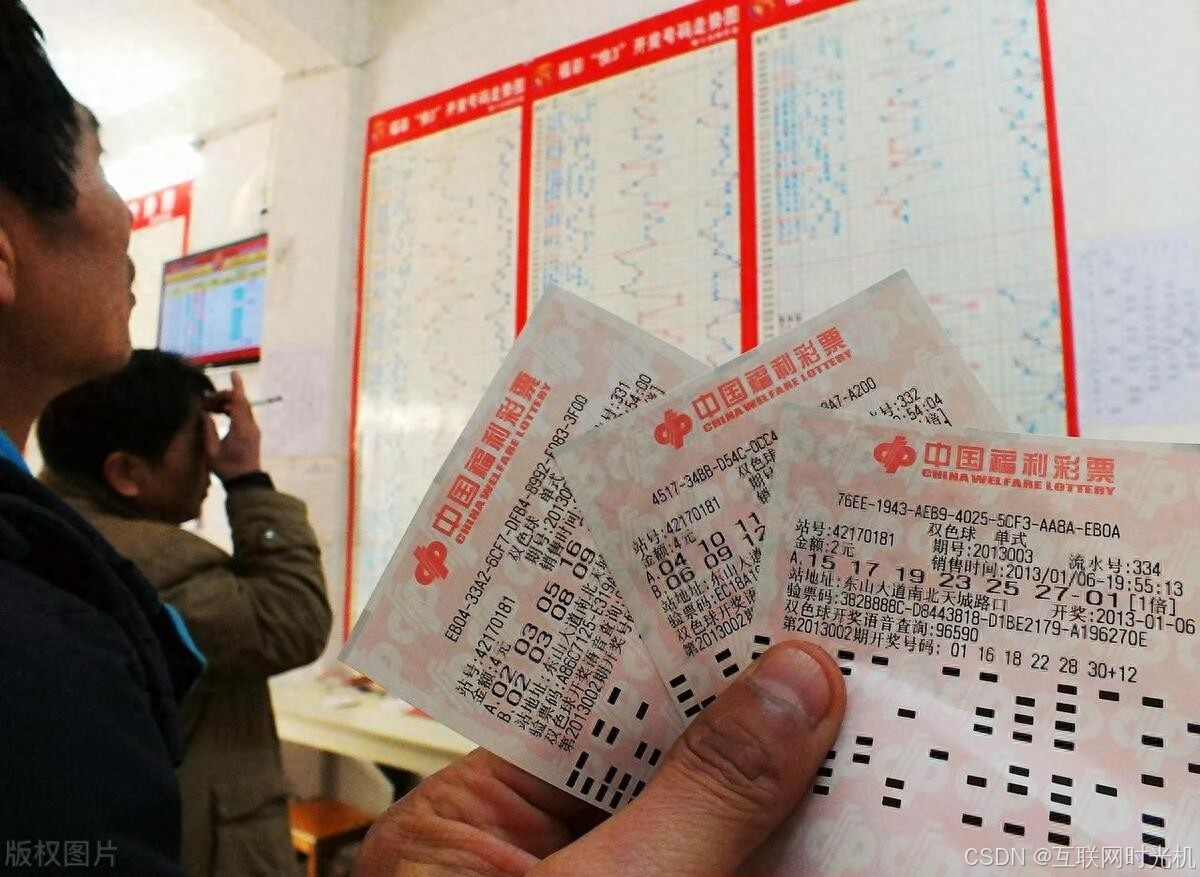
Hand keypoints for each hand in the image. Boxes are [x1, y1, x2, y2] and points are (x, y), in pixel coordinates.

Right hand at [203, 372, 261, 480]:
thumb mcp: (211, 450)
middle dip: (226, 396)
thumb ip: (207, 429)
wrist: (246, 482)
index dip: (236, 386)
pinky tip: (220, 414)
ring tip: (211, 406)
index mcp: (242, 428)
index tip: (234, 373)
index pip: (240, 402)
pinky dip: (232, 411)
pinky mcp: (253, 434)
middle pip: (241, 403)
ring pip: (243, 409)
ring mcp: (254, 430)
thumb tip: (202, 412)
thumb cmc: (227, 468)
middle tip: (209, 398)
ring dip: (228, 404)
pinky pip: (244, 416)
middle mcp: (251, 426)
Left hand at [352, 641, 845, 876]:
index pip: (586, 701)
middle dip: (751, 717)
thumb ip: (699, 799)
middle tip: (846, 646)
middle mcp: (535, 858)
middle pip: (656, 763)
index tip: (770, 596)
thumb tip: (794, 680)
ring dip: (786, 792)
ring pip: (705, 831)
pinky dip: (786, 860)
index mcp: (475, 819)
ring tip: (875, 723)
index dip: (682, 649)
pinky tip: (855, 831)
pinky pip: (724, 876)